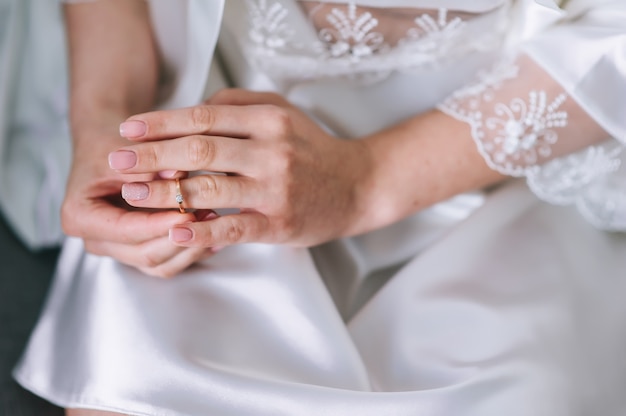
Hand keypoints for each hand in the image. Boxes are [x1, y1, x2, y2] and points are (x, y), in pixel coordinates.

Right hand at [61, 126, 215, 277]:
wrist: (113, 146)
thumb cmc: (114, 143)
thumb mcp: (126, 148)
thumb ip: (149, 164)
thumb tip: (178, 174)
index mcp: (80, 217)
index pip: (125, 229)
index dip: (159, 224)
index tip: (188, 213)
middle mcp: (96, 240)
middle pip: (144, 253)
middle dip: (180, 237)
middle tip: (210, 215)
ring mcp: (119, 251)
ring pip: (160, 264)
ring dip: (191, 246)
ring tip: (216, 222)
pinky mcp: (140, 252)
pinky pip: (170, 262)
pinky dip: (193, 250)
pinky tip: (216, 235)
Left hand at [110, 89, 373, 247]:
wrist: (358, 185)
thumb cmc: (313, 149)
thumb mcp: (282, 112)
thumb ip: (238, 104)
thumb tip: (191, 110)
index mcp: (269, 120)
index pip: (204, 117)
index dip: (162, 123)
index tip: (129, 129)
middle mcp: (272, 151)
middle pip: (199, 151)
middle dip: (151, 156)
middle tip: (117, 161)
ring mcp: (276, 189)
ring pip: (209, 190)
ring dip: (164, 194)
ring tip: (132, 194)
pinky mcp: (280, 223)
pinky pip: (233, 228)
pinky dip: (201, 232)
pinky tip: (174, 232)